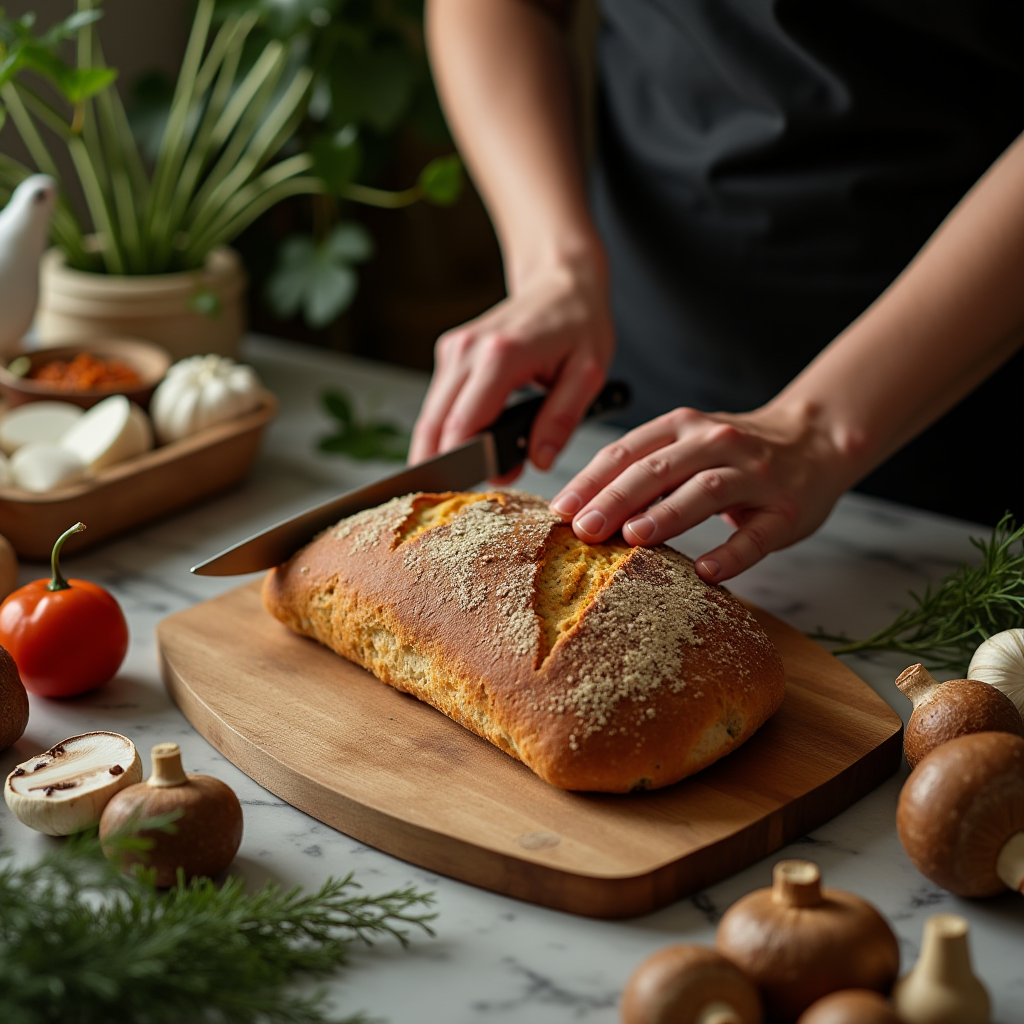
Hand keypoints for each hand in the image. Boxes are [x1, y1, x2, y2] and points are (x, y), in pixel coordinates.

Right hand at [409, 255, 614, 473]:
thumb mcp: (588, 373)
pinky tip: (472, 443)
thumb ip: (562, 419)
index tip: (477, 491)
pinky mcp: (450, 354)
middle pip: (435, 424)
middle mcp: (467, 350)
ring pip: (431, 416)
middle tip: (466, 495)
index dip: (465, 464)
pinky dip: (449, 428)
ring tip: (476, 471)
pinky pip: (440, 403)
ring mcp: (454, 350)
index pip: (464, 423)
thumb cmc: (579, 324)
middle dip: (446, 466)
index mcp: (501, 355)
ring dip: (445, 449)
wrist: (561, 282)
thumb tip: (539, 460)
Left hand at [549, 403, 854, 582]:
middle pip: (659, 469)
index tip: (561, 510)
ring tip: (634, 538)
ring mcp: (754, 475)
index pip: (628, 451)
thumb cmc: (735, 452)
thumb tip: (580, 507)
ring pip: (706, 491)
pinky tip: (706, 570)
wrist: (815, 440)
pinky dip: (731, 552)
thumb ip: (642, 467)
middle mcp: (717, 443)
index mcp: (683, 426)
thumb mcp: (687, 443)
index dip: (591, 480)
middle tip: (585, 529)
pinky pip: (756, 533)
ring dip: (667, 514)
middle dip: (617, 499)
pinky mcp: (784, 509)